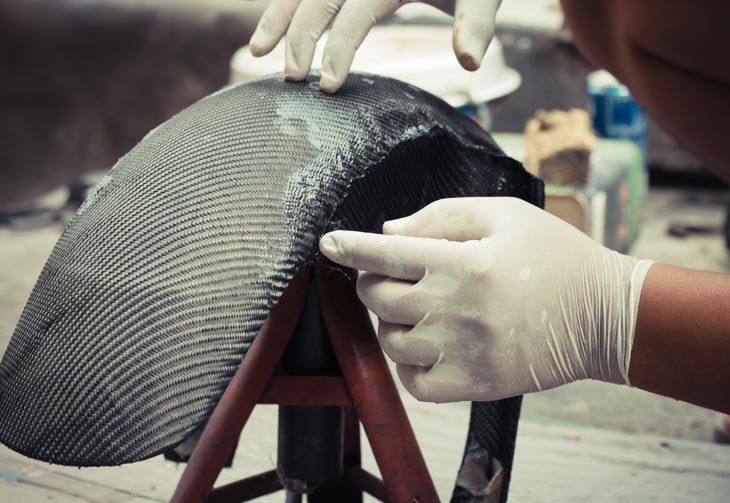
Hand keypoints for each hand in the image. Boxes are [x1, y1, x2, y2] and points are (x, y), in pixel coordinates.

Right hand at [245, 0, 501, 91]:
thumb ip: (477, 22)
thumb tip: (470, 62)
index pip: (354, 13)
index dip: (338, 49)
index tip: (328, 87)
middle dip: (300, 37)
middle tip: (291, 79)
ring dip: (277, 15)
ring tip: (258, 51)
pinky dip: (287, 3)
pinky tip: (273, 25)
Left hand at [319, 198, 653, 402]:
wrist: (603, 316)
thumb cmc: (554, 256)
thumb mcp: (504, 215)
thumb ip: (441, 216)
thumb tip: (387, 232)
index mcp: (462, 263)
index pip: (384, 255)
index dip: (349, 247)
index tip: (327, 243)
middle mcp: (455, 310)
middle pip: (378, 298)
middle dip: (374, 281)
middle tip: (395, 273)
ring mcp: (463, 352)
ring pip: (390, 341)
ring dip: (391, 321)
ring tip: (419, 307)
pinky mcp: (474, 385)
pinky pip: (414, 382)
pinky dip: (408, 363)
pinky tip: (429, 343)